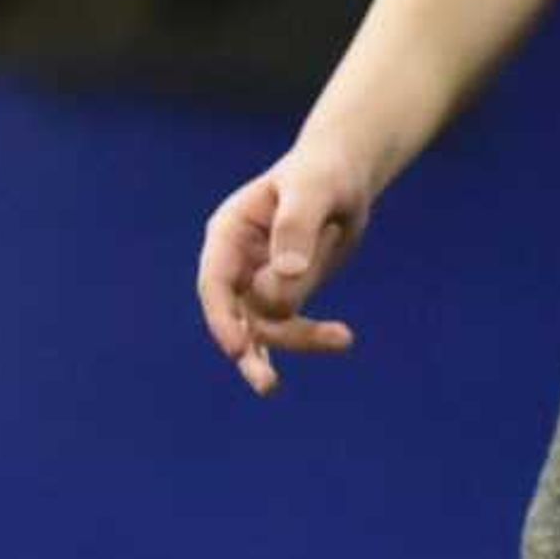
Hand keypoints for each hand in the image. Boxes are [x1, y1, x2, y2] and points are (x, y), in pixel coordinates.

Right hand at [196, 144, 373, 395]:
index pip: (214, 283)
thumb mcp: (313, 190)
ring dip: (303, 335)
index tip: (238, 347)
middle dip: (252, 349)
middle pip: (239, 315)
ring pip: (269, 325)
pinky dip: (309, 338)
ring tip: (343, 338)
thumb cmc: (323, 173)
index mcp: (228, 234)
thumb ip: (296, 227)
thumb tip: (286, 272)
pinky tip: (337, 343)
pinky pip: (290, 325)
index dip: (222, 318)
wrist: (345, 176)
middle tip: (268, 384)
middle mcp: (237, 262)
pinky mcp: (287, 292)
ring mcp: (259, 280)